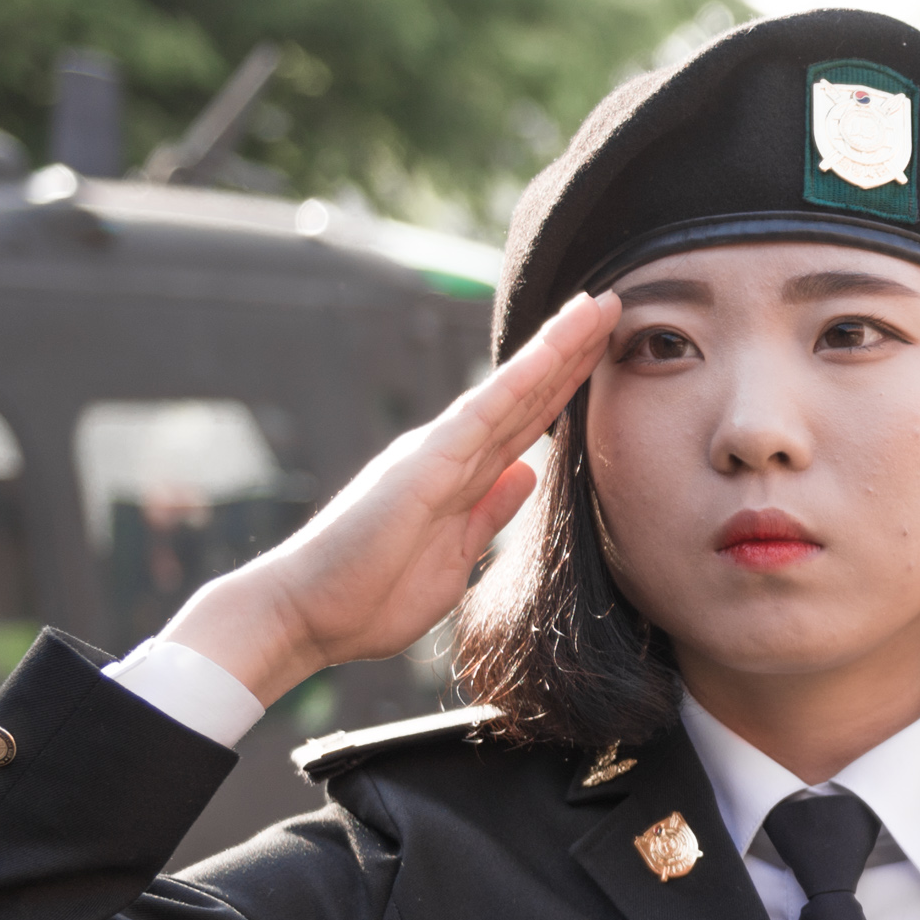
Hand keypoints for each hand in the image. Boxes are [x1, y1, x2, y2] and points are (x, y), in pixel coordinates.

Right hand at [162, 287, 611, 706]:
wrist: (306, 612)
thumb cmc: (370, 595)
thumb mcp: (456, 555)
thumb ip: (490, 512)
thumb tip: (525, 474)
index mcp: (460, 477)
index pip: (526, 423)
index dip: (567, 388)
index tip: (605, 354)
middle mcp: (451, 454)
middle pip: (527, 395)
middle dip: (572, 353)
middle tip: (614, 307)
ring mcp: (438, 452)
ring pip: (512, 389)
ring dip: (557, 348)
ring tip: (597, 307)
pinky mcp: (426, 462)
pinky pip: (484, 412)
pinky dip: (521, 379)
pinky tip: (554, 350)